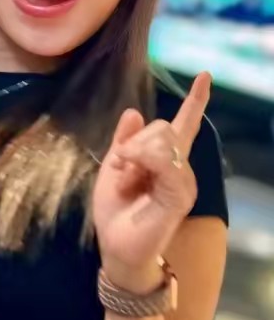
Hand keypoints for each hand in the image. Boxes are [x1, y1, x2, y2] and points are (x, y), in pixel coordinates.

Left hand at [92, 73, 210, 292]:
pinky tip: (130, 171)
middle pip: (163, 126)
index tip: (205, 75)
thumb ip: (124, 140)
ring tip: (124, 174)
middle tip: (120, 165)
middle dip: (135, 140)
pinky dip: (143, 159)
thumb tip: (133, 111)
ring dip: (134, 151)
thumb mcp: (113, 167)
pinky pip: (167, 163)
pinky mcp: (180, 195)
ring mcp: (183, 181)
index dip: (195, 99)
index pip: (183, 124)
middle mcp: (179, 167)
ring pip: (163, 140)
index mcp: (163, 158)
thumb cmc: (115, 209)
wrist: (115, 245)